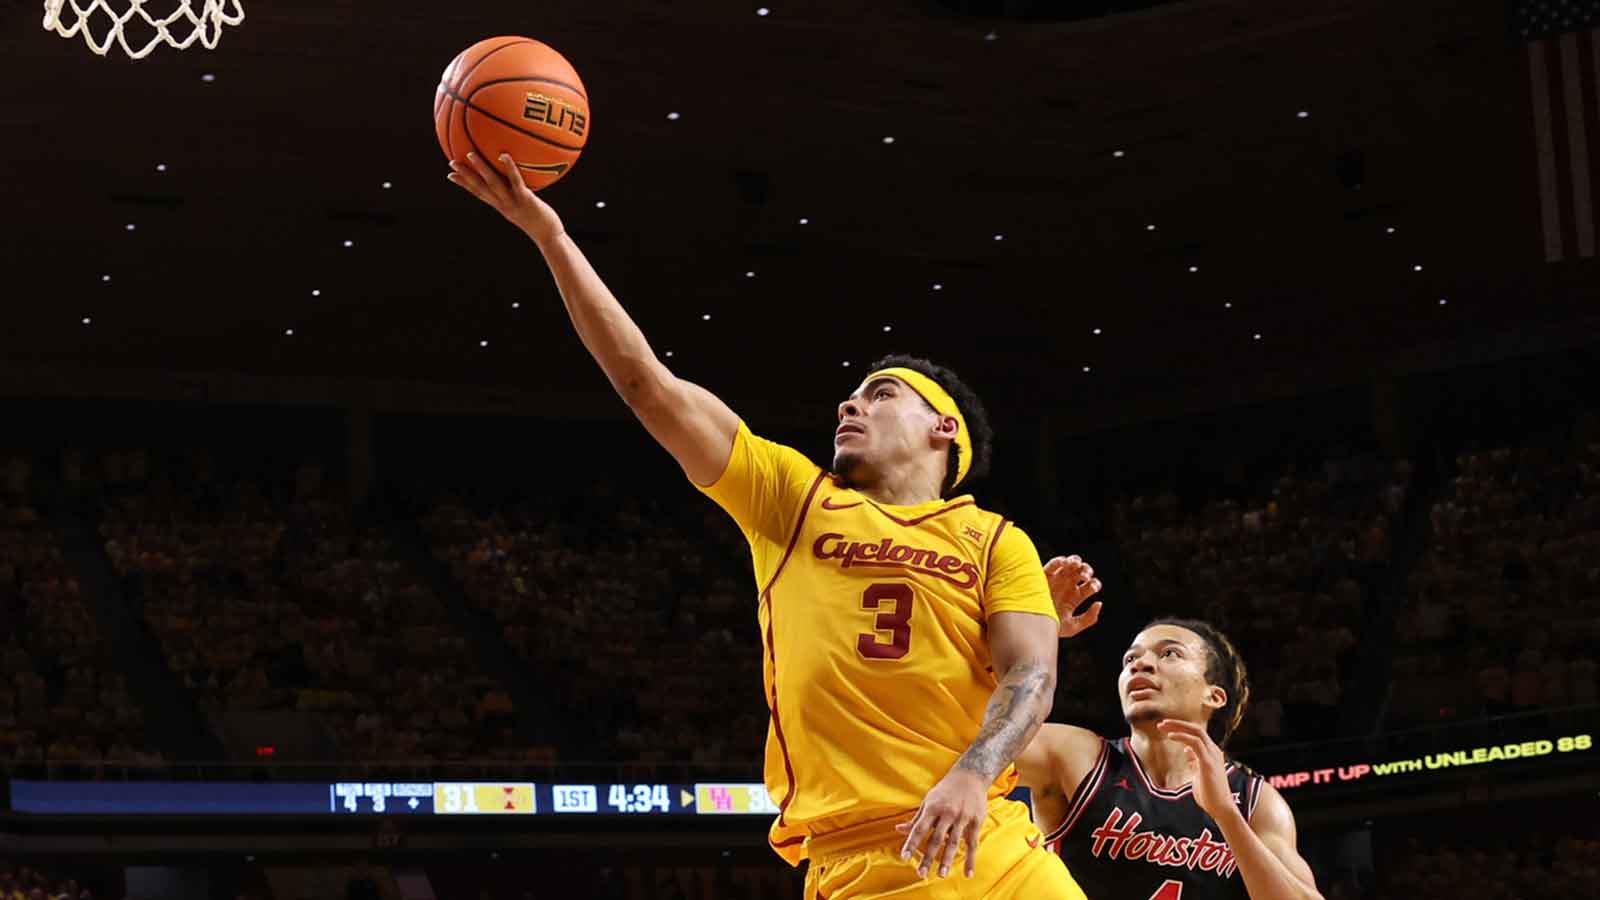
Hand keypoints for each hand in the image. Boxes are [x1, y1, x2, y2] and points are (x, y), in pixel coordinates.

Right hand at [446, 152, 564, 245]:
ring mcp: (513, 203)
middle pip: (480, 188)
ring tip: (469, 154)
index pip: (478, 194)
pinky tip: (503, 155)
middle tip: (451, 162)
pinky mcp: (526, 200)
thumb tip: (520, 184)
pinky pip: (515, 182)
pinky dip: (509, 168)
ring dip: (480, 168)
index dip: (464, 184)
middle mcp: (503, 205)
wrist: (550, 237)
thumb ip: (520, 196)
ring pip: (493, 183)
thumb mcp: (527, 209)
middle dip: (465, 176)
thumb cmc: (541, 221)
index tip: (451, 175)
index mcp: (501, 206)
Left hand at [894, 768, 988, 877]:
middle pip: (936, 839)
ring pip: (953, 842)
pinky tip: (968, 873)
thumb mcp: (928, 801)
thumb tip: (898, 830)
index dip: (911, 844)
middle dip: (928, 857)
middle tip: (920, 873)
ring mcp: (962, 817)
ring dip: (947, 860)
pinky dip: (971, 859)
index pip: (919, 829)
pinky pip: (972, 844)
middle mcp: (947, 813)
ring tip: (940, 875)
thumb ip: (916, 819)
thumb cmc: (945, 790)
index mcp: (933, 807)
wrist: (970, 776)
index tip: (904, 857)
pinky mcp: (976, 821)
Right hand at [1043, 555, 1102, 637]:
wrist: (1029, 625)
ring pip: (1070, 565)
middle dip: (1087, 571)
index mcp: (1075, 597)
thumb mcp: (1072, 627)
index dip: (1095, 584)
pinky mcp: (1044, 576)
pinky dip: (1060, 560)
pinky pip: (1054, 564)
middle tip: (1085, 576)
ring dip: (1077, 562)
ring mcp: (1056, 580)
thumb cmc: (1050, 627)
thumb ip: (1088, 618)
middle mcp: (1067, 586)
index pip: (1090, 586)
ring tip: (1077, 566)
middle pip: (1082, 572)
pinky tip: (1065, 563)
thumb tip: (1099, 603)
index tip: (1093, 588)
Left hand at [1156, 719, 1234, 821]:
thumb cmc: (1210, 794)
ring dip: (1178, 727)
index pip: (1197, 733)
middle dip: (1178, 723)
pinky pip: (1195, 743)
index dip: (1181, 728)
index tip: (1166, 728)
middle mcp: (1214, 751)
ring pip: (1196, 731)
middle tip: (1161, 724)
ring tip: (1162, 726)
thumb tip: (1187, 750)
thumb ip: (1195, 761)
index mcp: (1212, 752)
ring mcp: (1213, 756)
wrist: (1221, 808)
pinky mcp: (1208, 763)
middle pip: (1196, 728)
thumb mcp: (1199, 773)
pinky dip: (1182, 737)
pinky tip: (1170, 737)